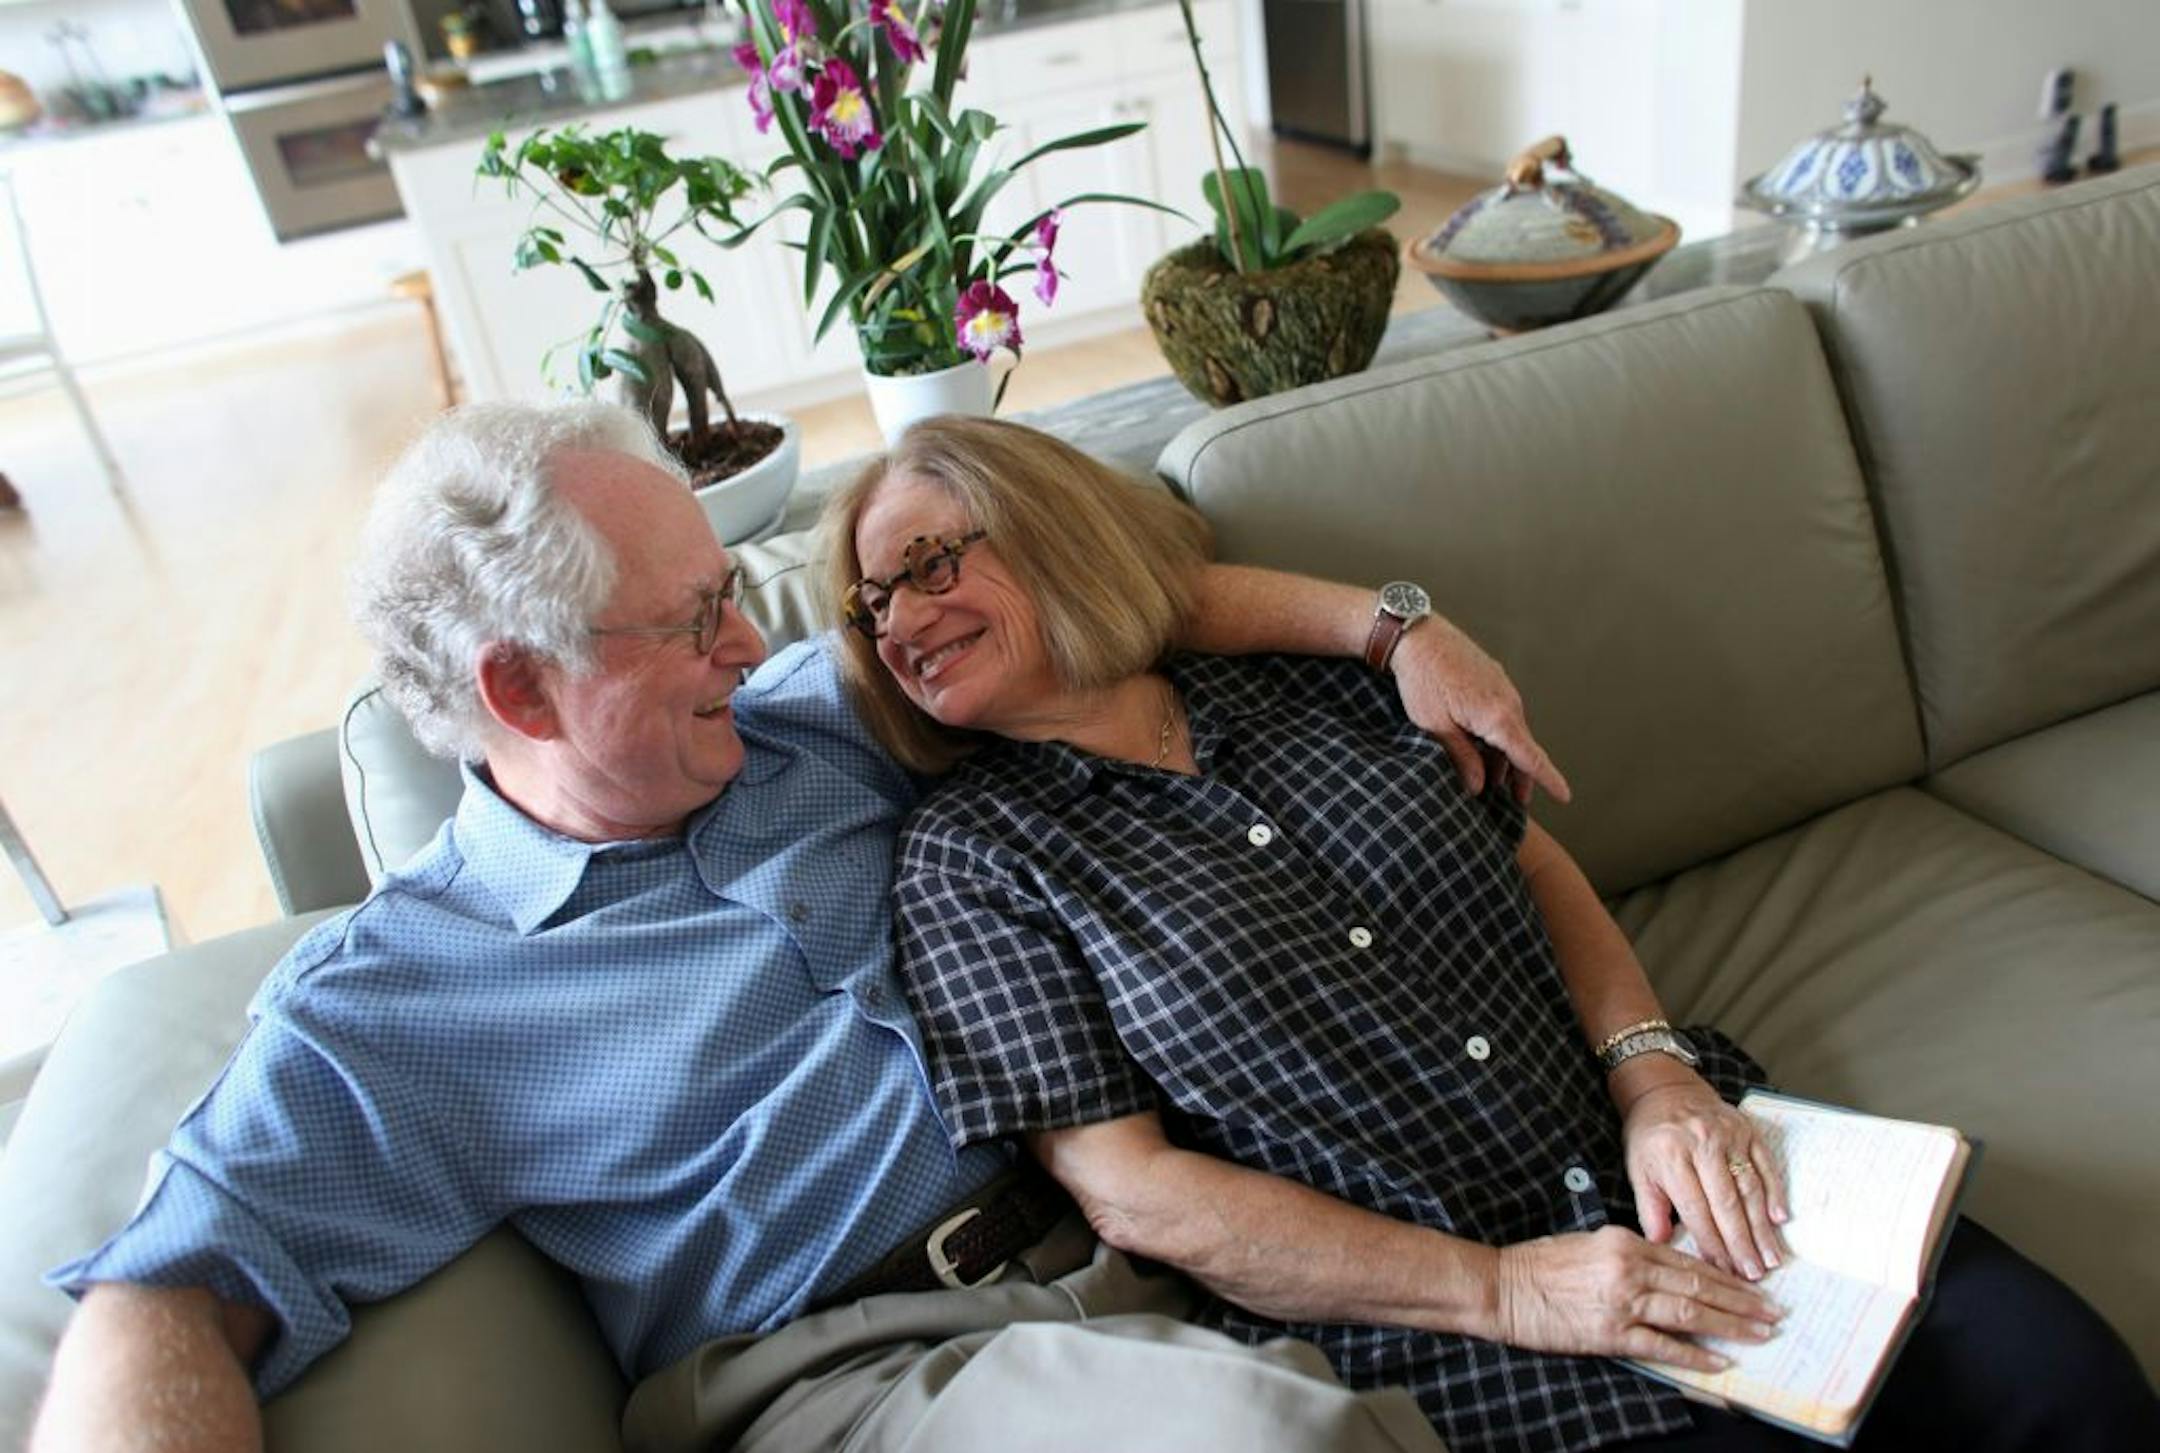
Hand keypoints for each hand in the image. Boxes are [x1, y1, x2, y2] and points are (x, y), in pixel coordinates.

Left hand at [1389, 616, 1569, 804]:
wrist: (1415, 636)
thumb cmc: (1422, 680)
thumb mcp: (1437, 727)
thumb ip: (1462, 757)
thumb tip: (1479, 785)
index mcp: (1497, 717)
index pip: (1530, 757)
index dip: (1548, 779)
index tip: (1565, 796)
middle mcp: (1508, 701)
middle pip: (1522, 747)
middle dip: (1520, 776)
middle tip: (1516, 801)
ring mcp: (1502, 687)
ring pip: (1510, 730)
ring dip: (1504, 755)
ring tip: (1492, 778)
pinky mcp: (1492, 678)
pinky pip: (1502, 713)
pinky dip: (1497, 734)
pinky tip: (1481, 744)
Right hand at [1494, 1226, 1783, 1372]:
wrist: (1503, 1287)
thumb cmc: (1541, 1264)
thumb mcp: (1591, 1242)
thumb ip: (1632, 1252)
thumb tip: (1671, 1268)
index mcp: (1626, 1241)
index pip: (1689, 1259)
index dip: (1727, 1275)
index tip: (1755, 1286)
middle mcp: (1630, 1268)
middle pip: (1700, 1286)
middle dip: (1743, 1301)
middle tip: (1774, 1312)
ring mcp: (1622, 1302)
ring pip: (1691, 1314)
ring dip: (1731, 1325)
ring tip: (1761, 1334)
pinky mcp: (1611, 1334)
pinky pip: (1663, 1346)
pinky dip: (1695, 1355)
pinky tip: (1720, 1362)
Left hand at [1620, 1075, 1789, 1280]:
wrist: (1665, 1090)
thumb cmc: (1651, 1137)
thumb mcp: (1638, 1169)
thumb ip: (1650, 1207)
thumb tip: (1661, 1244)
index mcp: (1672, 1156)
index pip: (1695, 1209)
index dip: (1710, 1243)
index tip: (1722, 1271)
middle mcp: (1703, 1144)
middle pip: (1727, 1203)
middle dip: (1742, 1243)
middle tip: (1754, 1274)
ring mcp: (1729, 1136)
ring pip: (1750, 1187)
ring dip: (1762, 1226)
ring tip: (1771, 1257)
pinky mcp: (1748, 1130)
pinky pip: (1766, 1164)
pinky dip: (1775, 1192)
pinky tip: (1779, 1218)